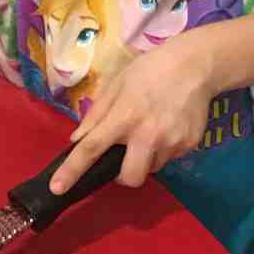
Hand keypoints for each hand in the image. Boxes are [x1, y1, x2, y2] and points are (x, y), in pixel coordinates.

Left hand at [49, 32, 214, 194]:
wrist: (196, 65)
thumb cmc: (150, 70)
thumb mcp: (116, 84)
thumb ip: (96, 114)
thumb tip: (77, 140)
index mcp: (124, 117)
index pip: (92, 149)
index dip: (72, 171)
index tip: (57, 188)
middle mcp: (148, 135)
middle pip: (129, 178)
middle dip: (122, 175)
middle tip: (124, 155)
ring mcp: (172, 142)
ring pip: (152, 168)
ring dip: (145, 158)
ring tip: (152, 130)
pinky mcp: (189, 145)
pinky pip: (169, 157)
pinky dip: (164, 148)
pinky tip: (169, 125)